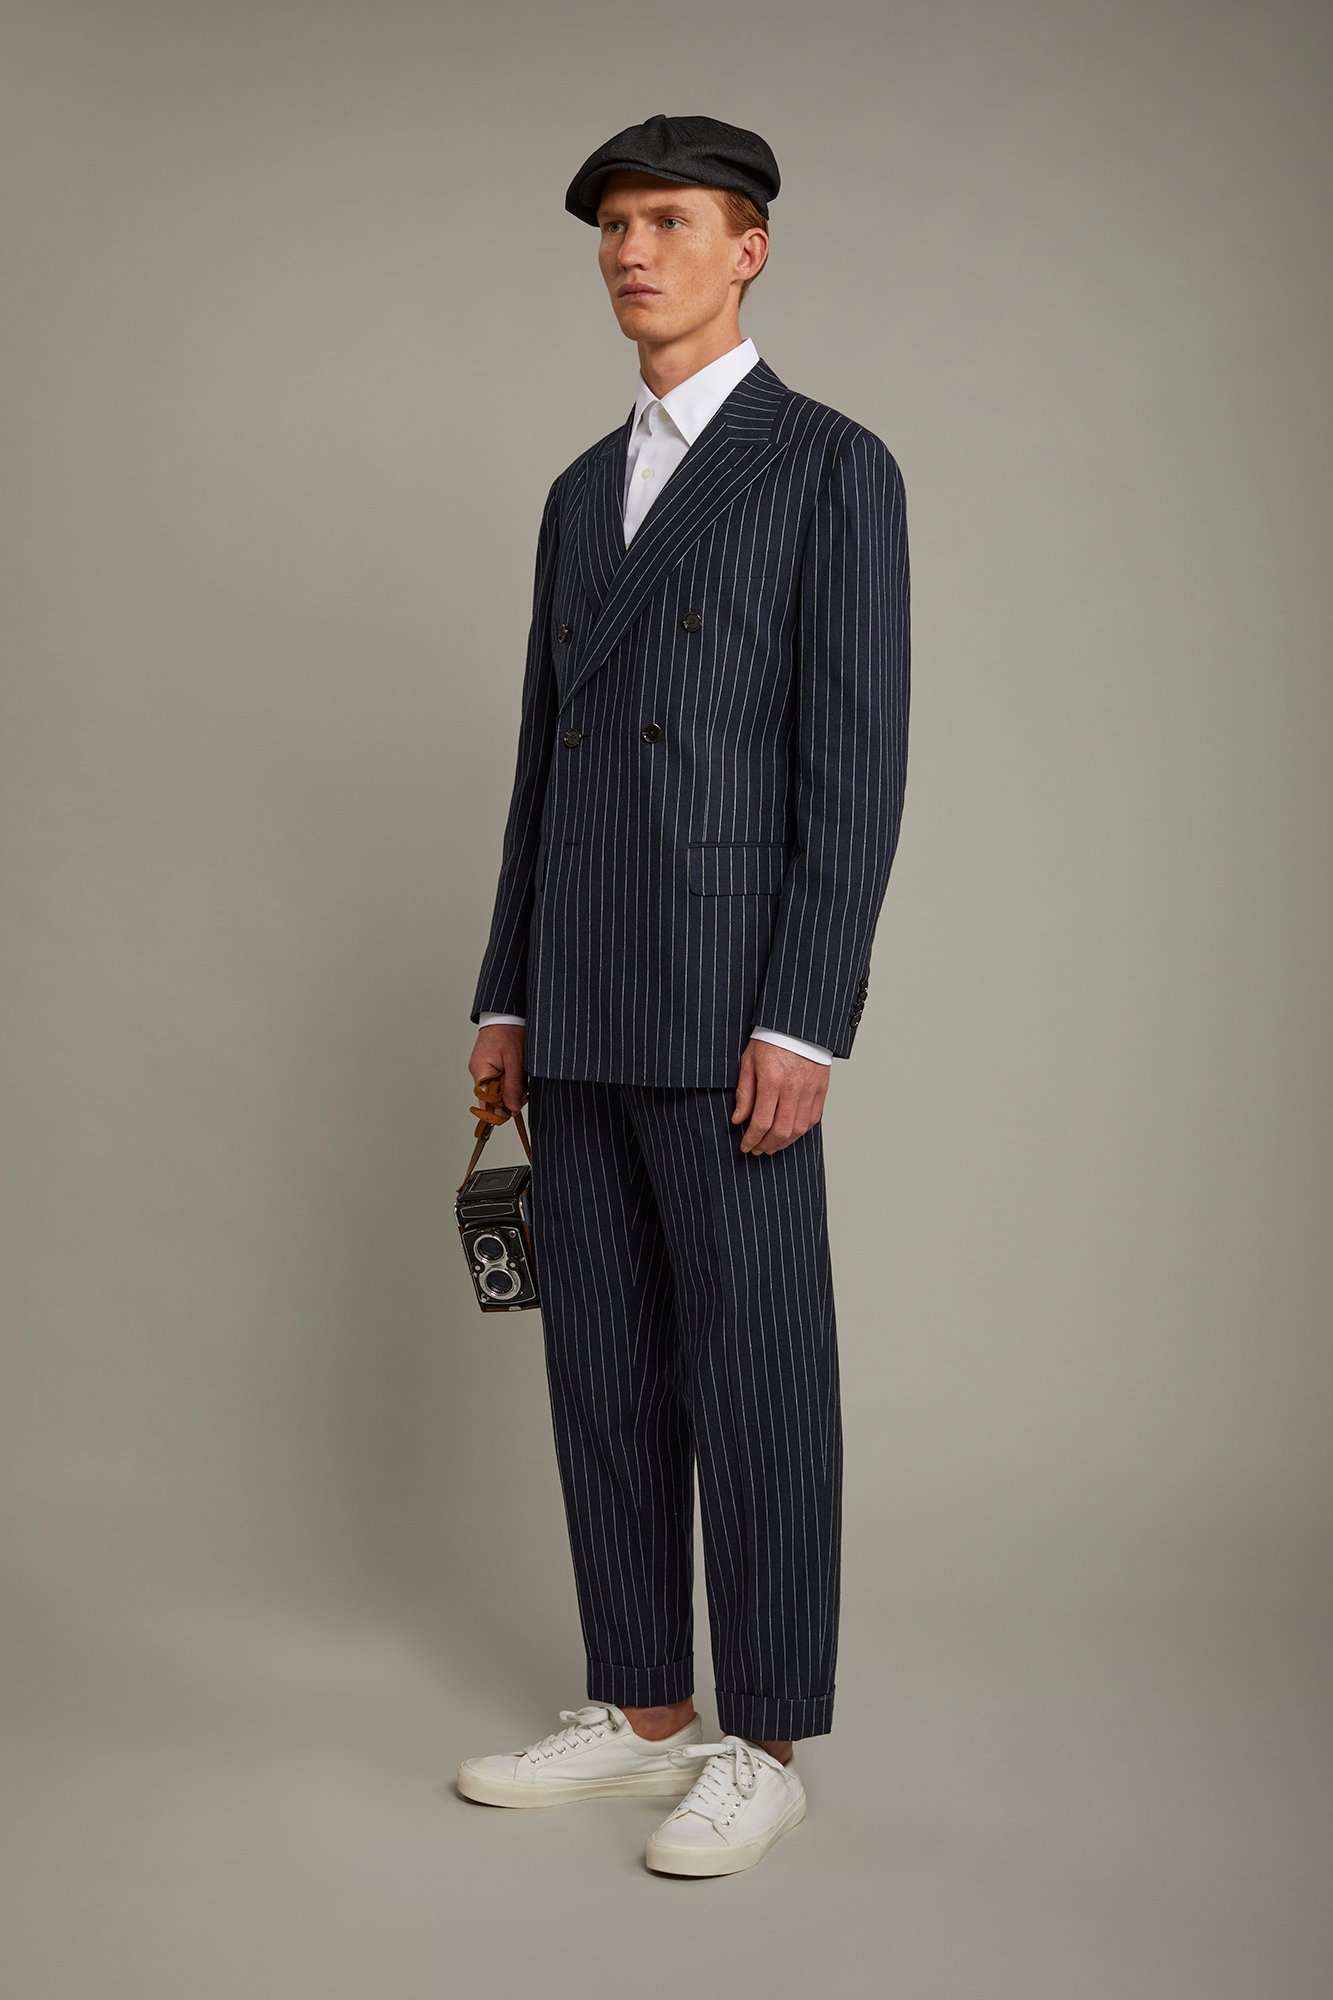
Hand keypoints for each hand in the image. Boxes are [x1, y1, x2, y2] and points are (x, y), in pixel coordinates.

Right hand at [469, 1023, 527, 1114]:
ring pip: (497, 1088)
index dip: (501, 1109)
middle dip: (510, 1095)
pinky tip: (517, 1069)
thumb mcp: (516, 1061)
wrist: (507, 1012)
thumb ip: (514, 1087)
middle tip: (525, 1086)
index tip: (515, 1110)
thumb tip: (512, 1109)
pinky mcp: (488, 1063)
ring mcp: (482, 1067)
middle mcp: (477, 1071)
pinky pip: (498, 1078)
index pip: (486, 1103)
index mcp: (481, 1072)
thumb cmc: (510, 1031)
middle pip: (493, 1097)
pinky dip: (509, 1077)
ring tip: (522, 1072)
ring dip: (512, 1085)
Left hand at [731, 1037, 829, 1153]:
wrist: (797, 1024)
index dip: (751, 1139)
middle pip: (780, 1130)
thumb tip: (738, 1119)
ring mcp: (810, 1089)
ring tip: (771, 1146)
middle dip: (766, 1145)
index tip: (745, 1146)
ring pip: (798, 1129)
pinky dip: (801, 1131)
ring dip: (783, 1143)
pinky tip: (790, 1134)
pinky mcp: (821, 1088)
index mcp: (771, 1081)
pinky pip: (813, 1119)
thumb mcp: (749, 1062)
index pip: (760, 1122)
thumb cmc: (770, 1040)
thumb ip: (744, 1093)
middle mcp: (793, 1088)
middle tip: (757, 1149)